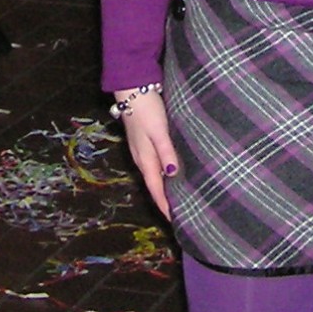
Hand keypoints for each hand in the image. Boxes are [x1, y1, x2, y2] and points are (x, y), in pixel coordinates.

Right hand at [115, 89, 179, 218]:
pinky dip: (163, 174)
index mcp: (145, 159)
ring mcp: (142, 150)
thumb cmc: (147, 109)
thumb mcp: (158, 131)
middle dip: (165, 201)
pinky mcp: (145, 142)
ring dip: (164, 188)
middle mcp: (142, 158)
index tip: (176, 221)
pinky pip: (155, 165)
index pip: (156, 189)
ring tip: (178, 198)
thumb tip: (172, 175)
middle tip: (180, 214)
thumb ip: (166, 152)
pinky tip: (171, 173)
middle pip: (155, 186)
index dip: (165, 206)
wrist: (132, 89)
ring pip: (154, 176)